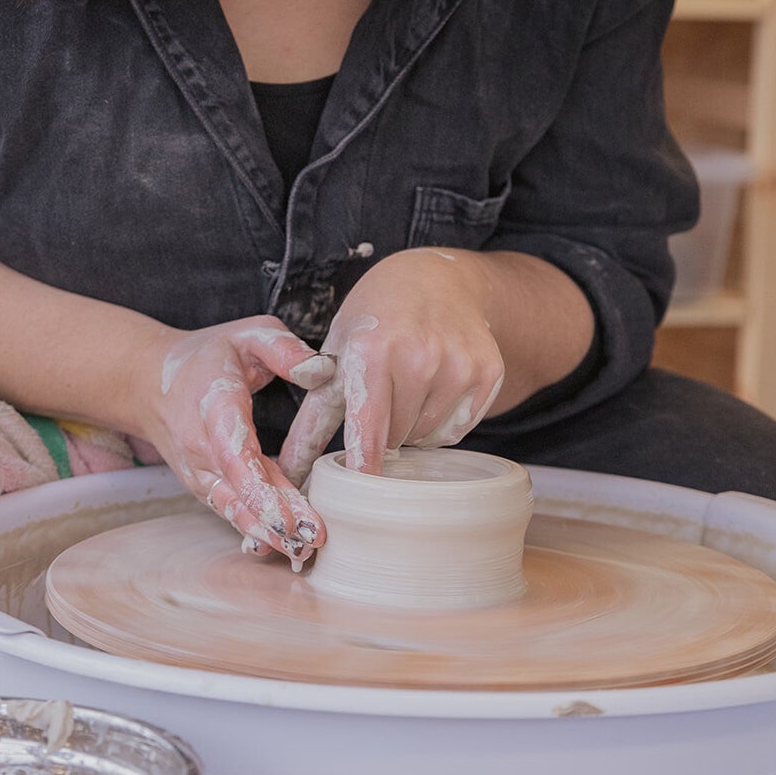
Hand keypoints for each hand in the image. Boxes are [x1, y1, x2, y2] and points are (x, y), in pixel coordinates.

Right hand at [137, 315, 336, 563]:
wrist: (149, 383)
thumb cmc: (208, 356)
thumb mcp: (248, 334)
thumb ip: (284, 349)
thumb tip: (320, 370)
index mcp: (215, 405)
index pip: (234, 453)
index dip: (259, 486)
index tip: (286, 511)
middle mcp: (201, 447)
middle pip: (239, 489)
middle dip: (275, 518)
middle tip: (313, 539)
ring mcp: (199, 471)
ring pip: (234, 507)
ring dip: (266, 532)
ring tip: (303, 552)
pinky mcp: (205, 485)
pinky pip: (230, 510)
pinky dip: (255, 531)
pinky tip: (283, 549)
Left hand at [278, 249, 504, 484]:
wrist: (435, 278)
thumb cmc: (375, 319)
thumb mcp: (337, 354)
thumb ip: (311, 419)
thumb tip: (288, 473)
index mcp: (372, 350)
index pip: (368, 428)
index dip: (364, 466)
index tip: (361, 495)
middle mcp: (418, 357)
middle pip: (396, 438)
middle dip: (384, 430)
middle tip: (383, 396)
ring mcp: (457, 364)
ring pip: (427, 437)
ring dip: (412, 428)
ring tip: (407, 388)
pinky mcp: (487, 371)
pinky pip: (457, 429)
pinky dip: (442, 422)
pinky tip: (435, 388)